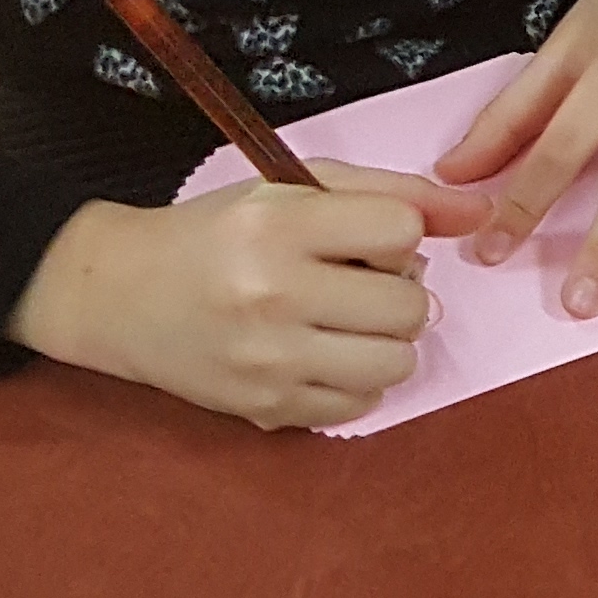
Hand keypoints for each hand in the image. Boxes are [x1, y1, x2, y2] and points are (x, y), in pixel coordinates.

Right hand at [7, 165, 480, 430]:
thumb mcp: (289, 189)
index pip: (401, 231)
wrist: (119, 293)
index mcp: (276, 225)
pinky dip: (355, 382)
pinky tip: (321, 355)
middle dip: (396, 292)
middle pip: (409, 305)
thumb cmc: (216, 234)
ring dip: (385, 341)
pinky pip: (361, 405)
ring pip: (397, 362)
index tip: (364, 240)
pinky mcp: (265, 408)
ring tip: (344, 322)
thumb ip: (390, 193)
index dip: (395, 235)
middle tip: (357, 284)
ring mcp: (269, 360)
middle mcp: (272, 294)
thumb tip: (478, 212)